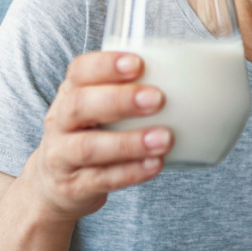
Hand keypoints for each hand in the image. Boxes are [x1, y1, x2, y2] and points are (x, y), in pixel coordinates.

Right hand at [22, 51, 171, 219]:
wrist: (55, 184)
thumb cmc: (91, 133)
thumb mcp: (97, 107)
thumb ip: (130, 90)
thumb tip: (196, 72)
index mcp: (69, 93)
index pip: (79, 71)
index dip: (105, 65)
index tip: (138, 63)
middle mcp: (60, 122)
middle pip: (80, 106)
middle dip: (119, 100)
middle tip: (158, 99)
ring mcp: (62, 156)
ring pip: (88, 147)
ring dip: (129, 142)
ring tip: (165, 138)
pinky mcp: (74, 186)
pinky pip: (100, 179)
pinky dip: (130, 173)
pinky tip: (155, 165)